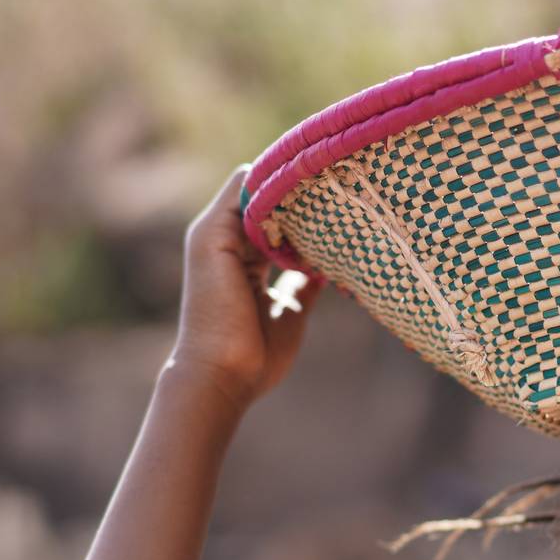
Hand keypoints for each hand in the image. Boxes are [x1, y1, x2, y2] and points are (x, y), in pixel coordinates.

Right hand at [165, 163, 327, 413]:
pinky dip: (274, 185)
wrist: (223, 378)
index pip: (271, 214)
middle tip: (347, 181)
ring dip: (290, 181)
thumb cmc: (254, 358)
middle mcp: (226, 241)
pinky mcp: (212, 236)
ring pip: (254, 183)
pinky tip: (311, 192)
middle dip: (301, 185)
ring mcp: (215, 234)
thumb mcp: (289, 314)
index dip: (303, 203)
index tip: (343, 201)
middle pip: (263, 193)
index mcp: (242, 260)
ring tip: (334, 180)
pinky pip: (243, 189)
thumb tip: (324, 272)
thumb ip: (301, 287)